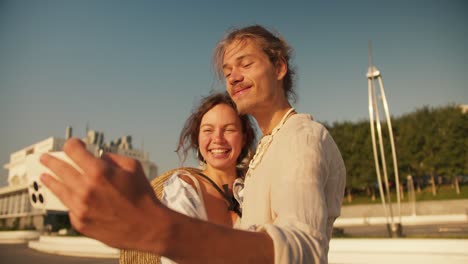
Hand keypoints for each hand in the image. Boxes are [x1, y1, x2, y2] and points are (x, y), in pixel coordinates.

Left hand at [40, 138, 165, 249]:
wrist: (147, 227)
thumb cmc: (142, 197)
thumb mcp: (133, 167)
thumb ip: (113, 158)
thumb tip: (99, 157)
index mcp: (99, 172)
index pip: (74, 151)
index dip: (72, 145)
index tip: (72, 145)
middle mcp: (86, 188)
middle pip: (60, 169)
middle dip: (51, 161)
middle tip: (44, 159)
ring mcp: (80, 207)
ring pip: (58, 190)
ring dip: (50, 181)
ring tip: (44, 177)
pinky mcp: (80, 222)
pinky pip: (69, 208)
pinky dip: (69, 201)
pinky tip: (66, 197)